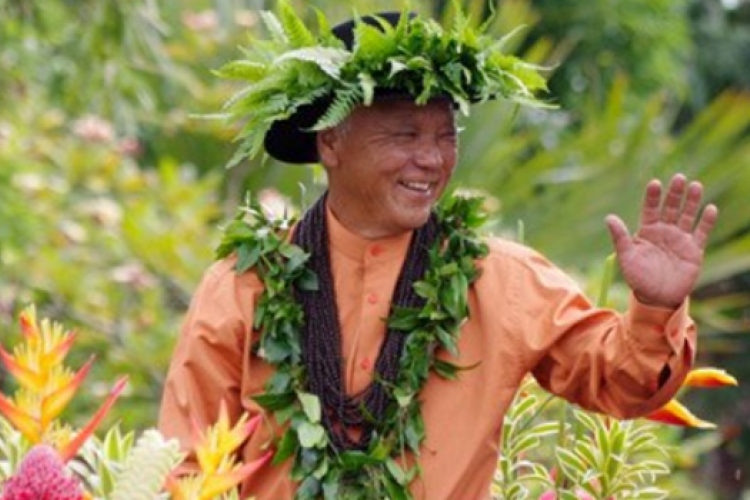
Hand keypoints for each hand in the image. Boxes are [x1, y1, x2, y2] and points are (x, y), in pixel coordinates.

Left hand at [605, 174, 718, 308]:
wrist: (656, 298)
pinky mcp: (694, 250)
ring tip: (695, 185)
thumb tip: (609, 217)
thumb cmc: (638, 278)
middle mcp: (665, 231)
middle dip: (674, 194)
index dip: (653, 197)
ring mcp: (680, 239)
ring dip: (692, 201)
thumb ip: (620, 238)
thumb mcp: (626, 257)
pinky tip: (710, 208)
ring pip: (687, 216)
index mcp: (647, 231)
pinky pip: (701, 233)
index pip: (650, 209)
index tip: (655, 183)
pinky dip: (706, 221)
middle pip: (670, 208)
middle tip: (679, 178)